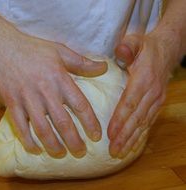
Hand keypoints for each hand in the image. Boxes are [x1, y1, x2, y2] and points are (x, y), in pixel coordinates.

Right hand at [0, 24, 106, 157]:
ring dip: (53, 145)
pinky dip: (28, 141)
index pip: (80, 105)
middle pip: (62, 122)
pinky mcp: (11, 103)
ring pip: (42, 128)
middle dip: (74, 141)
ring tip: (61, 154)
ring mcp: (26, 98)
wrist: (0, 46)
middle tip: (81, 152)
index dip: (90, 123)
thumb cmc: (32, 48)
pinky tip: (35, 149)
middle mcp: (44, 91)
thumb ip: (82, 62)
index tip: (96, 136)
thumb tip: (104, 67)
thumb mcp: (59, 50)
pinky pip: (20, 127)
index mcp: (59, 78)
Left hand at [108, 33, 178, 157]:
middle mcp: (152, 93)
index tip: (110, 134)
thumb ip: (127, 47)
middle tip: (113, 150)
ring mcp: (157, 100)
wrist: (167, 50)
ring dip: (132, 139)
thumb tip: (120, 51)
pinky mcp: (158, 103)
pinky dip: (140, 134)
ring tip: (120, 152)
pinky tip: (132, 143)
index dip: (120, 119)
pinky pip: (149, 122)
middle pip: (136, 118)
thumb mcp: (135, 41)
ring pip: (143, 123)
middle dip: (125, 136)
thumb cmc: (146, 47)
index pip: (130, 103)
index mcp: (144, 79)